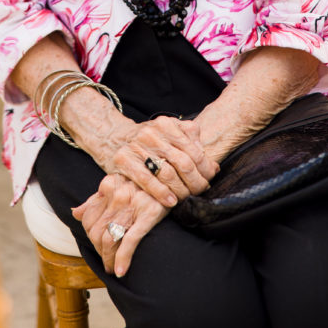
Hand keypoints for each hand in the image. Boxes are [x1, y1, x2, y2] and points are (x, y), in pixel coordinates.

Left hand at [72, 173, 167, 276]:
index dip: (91, 238)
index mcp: (108, 185)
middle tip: (106, 261)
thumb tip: (75, 212)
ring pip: (109, 239)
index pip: (88, 219)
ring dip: (108, 259)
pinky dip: (122, 259)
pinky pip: (129, 241)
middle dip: (99, 251)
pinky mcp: (149, 214)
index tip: (98, 247)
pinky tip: (121, 271)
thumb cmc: (144, 184)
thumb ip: (97, 199)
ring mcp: (132, 204)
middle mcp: (117, 194)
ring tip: (112, 268)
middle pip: (96, 232)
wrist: (172, 177)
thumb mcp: (119, 185)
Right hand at [96, 114, 217, 207]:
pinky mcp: (124, 160)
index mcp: (167, 125)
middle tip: (201, 191)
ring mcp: (137, 146)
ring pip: (167, 174)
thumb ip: (191, 141)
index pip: (194, 150)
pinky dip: (161, 193)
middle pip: (183, 163)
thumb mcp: (170, 131)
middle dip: (196, 182)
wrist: (114, 136)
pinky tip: (170, 202)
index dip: (205, 168)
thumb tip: (213, 165)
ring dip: (181, 191)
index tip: (210, 178)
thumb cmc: (149, 140)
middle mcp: (152, 133)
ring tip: (187, 198)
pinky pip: (147, 180)